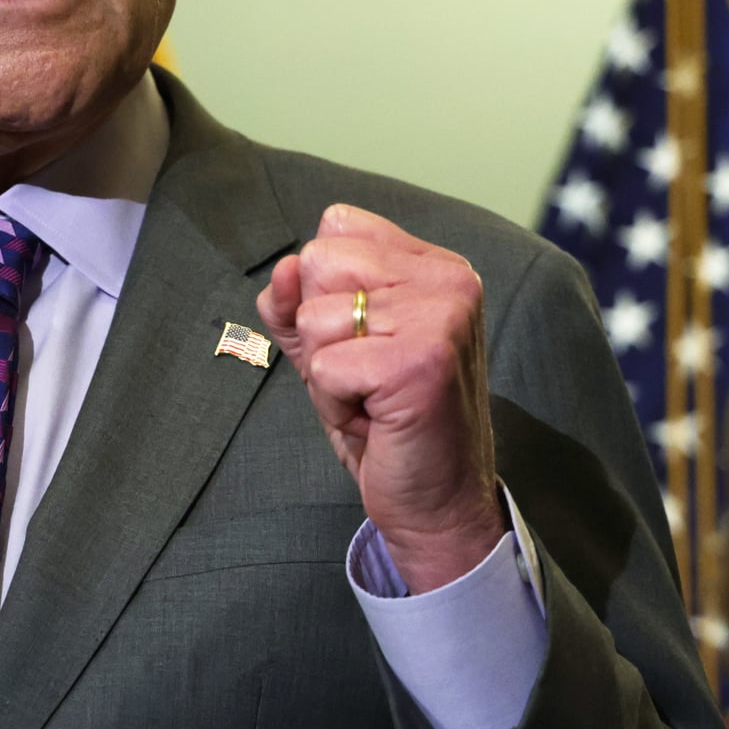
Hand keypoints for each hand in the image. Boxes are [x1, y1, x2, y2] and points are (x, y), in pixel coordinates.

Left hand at [256, 205, 504, 592]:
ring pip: (315, 317)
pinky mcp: (419, 361)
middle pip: (319, 261)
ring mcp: (439, 317)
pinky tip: (376, 420)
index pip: (337, 226)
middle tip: (366, 376)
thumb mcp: (331, 347)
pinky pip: (324, 366)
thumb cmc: (386, 422)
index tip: (359, 340)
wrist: (437, 502)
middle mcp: (448, 279)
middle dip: (321, 331)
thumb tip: (280, 271)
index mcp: (434, 265)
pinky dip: (335, 404)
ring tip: (373, 400)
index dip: (322, 289)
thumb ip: (297, 301)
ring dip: (327, 374)